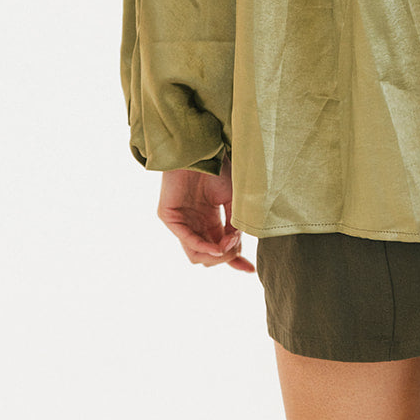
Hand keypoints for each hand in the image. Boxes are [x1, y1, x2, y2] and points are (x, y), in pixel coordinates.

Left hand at [157, 153, 254, 272]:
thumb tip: (235, 246)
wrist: (202, 149)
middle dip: (227, 255)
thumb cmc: (219, 168)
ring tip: (229, 244)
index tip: (250, 270)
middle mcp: (195, 224)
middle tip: (237, 243)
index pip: (220, 248)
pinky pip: (187, 240)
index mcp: (210, 220)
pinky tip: (217, 246)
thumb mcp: (234, 199)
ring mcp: (181, 222)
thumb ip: (235, 224)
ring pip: (197, 255)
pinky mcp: (169, 217)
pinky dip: (203, 246)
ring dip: (216, 255)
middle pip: (210, 256)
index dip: (235, 261)